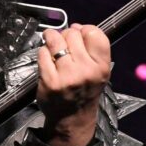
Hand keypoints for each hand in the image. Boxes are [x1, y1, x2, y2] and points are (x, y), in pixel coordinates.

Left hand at [36, 23, 110, 145]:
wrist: (72, 118)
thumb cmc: (84, 92)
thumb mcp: (98, 71)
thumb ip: (91, 49)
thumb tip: (75, 27)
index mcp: (102, 66)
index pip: (94, 34)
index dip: (84, 29)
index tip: (79, 33)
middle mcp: (86, 70)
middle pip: (73, 34)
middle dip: (66, 34)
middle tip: (64, 43)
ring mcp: (67, 76)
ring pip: (56, 40)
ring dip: (52, 38)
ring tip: (51, 43)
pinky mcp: (49, 80)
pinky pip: (43, 53)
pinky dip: (43, 52)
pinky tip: (47, 59)